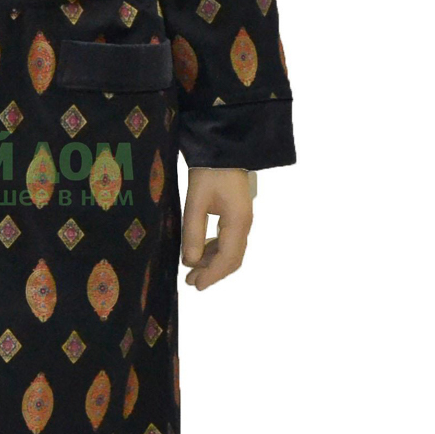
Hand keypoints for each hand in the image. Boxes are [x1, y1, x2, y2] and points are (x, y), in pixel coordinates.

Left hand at [181, 166, 257, 290]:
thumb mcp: (195, 202)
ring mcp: (242, 219)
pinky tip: (200, 252)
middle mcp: (244, 224)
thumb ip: (193, 232)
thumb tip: (190, 261)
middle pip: (232, 258)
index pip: (227, 259)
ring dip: (213, 262)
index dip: (212, 275)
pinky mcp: (236, 214)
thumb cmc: (209, 173)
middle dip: (213, 273)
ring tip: (192, 269)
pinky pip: (229, 240)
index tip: (195, 285)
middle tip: (190, 281)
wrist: (223, 148)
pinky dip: (215, 250)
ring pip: (231, 250)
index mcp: (237, 222)